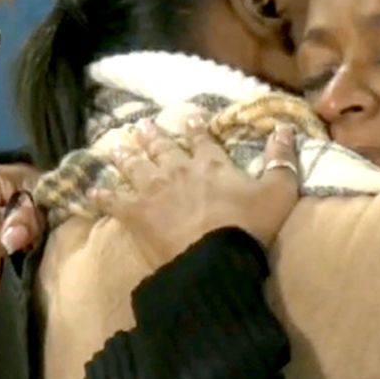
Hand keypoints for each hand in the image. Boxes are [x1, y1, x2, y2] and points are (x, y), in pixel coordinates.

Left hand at [93, 120, 300, 269]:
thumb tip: (286, 127)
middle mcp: (178, 170)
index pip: (201, 138)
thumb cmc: (248, 227)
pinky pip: (114, 202)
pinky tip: (93, 192)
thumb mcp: (278, 192)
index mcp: (210, 163)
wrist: (212, 260)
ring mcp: (152, 191)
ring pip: (135, 166)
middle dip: (151, 134)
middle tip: (140, 125)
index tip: (187, 118)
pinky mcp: (135, 214)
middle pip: (161, 147)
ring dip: (126, 154)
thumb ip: (281, 159)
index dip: (194, 127)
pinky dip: (103, 196)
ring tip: (117, 145)